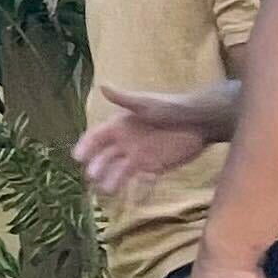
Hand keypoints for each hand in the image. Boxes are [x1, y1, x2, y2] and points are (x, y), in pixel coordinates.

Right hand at [74, 89, 216, 195]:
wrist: (199, 120)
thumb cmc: (171, 107)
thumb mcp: (146, 103)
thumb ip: (124, 99)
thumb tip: (102, 86)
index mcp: (120, 126)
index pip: (97, 137)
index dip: (86, 145)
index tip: (77, 157)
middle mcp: (126, 142)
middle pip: (105, 157)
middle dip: (97, 167)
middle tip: (92, 177)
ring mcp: (139, 156)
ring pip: (120, 171)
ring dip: (113, 180)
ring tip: (108, 191)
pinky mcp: (155, 167)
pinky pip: (143, 179)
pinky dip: (141, 186)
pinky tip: (141, 189)